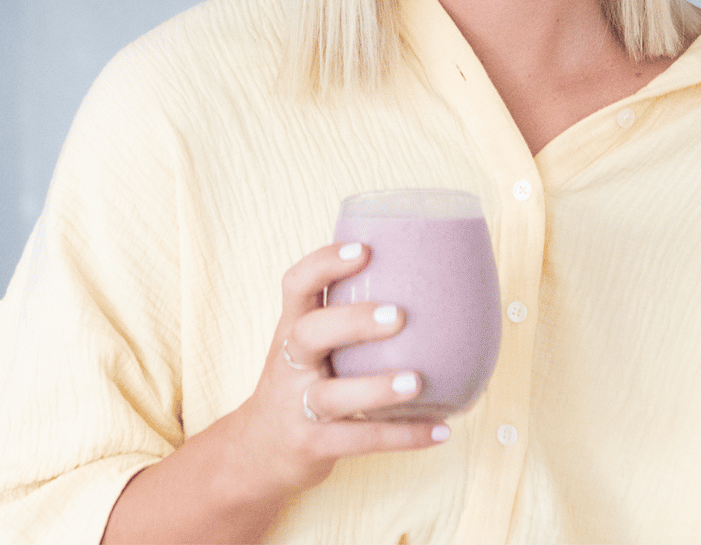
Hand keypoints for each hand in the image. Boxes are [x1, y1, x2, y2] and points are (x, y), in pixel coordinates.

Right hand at [229, 241, 449, 494]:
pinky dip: (403, 436)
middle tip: (398, 315)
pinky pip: (360, 441)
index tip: (364, 250)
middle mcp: (290, 364)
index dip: (325, 264)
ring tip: (417, 382)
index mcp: (292, 329)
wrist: (259, 452)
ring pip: (332, 396)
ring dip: (377, 388)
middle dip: (352, 322)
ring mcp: (298, 406)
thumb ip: (348, 319)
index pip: (296, 285)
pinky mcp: (313, 445)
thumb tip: (432, 285)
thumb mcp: (310, 347)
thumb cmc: (302, 382)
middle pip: (309, 334)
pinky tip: (441, 430)